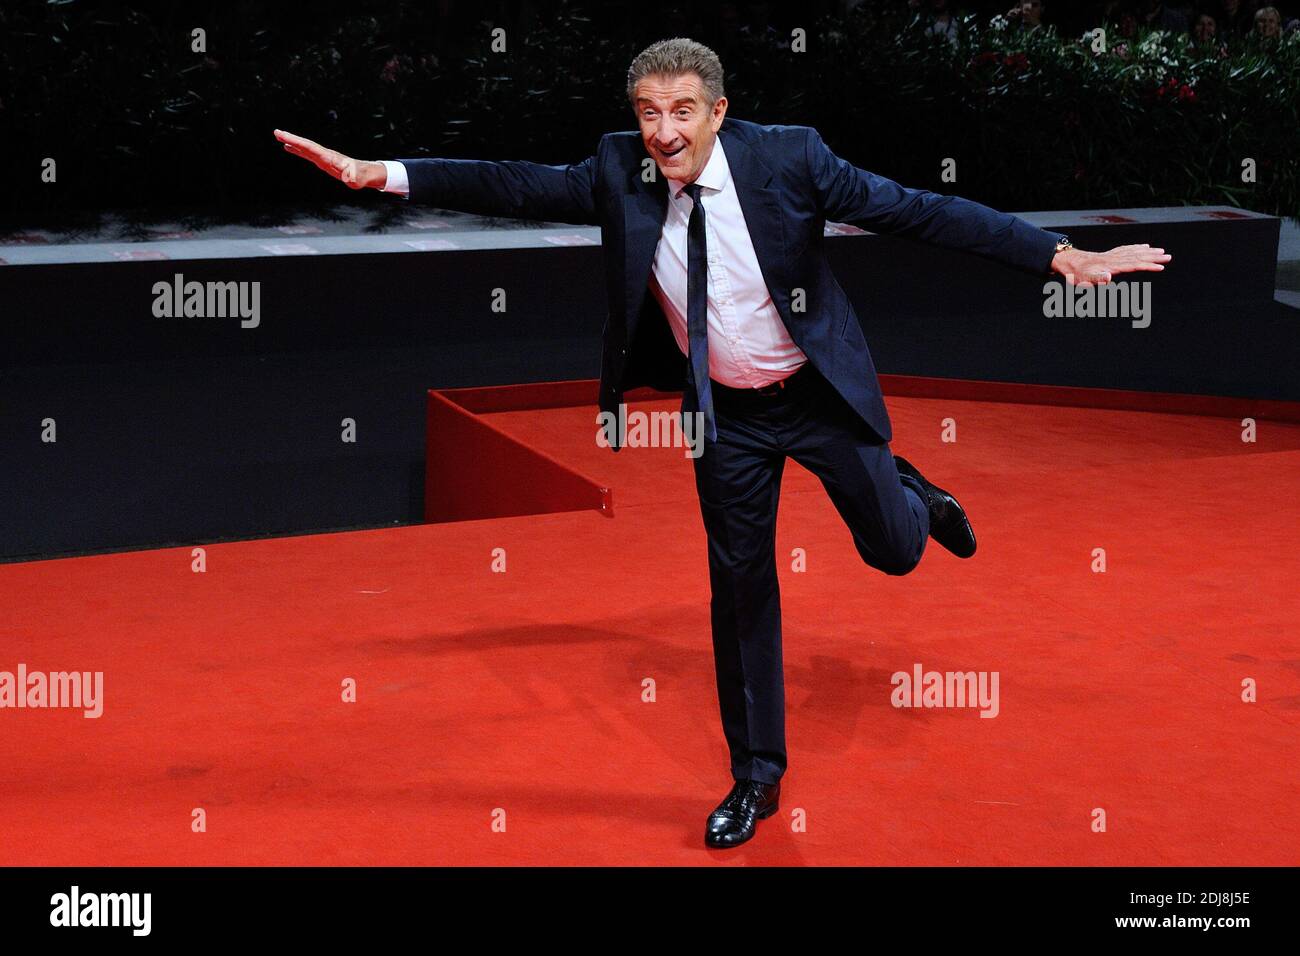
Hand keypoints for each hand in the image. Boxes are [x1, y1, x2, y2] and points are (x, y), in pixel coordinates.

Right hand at [273, 129, 386, 189]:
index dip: (296, 142)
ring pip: (304, 147)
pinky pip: (307, 154)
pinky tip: (288, 148)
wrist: (364, 173)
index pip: (310, 148)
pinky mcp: (322, 160)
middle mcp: (324, 154)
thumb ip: (351, 177)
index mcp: (328, 157)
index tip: (284, 137)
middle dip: (291, 139)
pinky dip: (297, 149)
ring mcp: (322, 156)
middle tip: (276, 132)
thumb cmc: (360, 177)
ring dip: (292, 142)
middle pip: (305, 145)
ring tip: (278, 136)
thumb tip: (348, 177)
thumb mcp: (356, 179)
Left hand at [1051, 243, 1171, 285]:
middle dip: (1154, 257)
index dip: (1148, 266)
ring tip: (1162, 252)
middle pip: (1138, 257)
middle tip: (1169, 257)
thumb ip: (1097, 279)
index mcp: (1112, 265)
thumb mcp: (1085, 280)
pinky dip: (1137, 248)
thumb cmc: (1077, 275)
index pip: (1134, 265)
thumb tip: (1109, 278)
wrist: (1068, 263)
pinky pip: (1127, 249)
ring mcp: (1113, 255)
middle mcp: (1115, 259)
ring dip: (1149, 252)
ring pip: (1134, 252)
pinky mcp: (1110, 255)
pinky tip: (1145, 246)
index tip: (1161, 267)